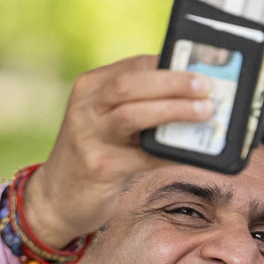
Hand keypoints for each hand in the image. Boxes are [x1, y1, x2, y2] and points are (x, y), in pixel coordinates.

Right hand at [20, 55, 214, 246]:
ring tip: (204, 111)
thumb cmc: (94, 153)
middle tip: (206, 86)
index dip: (170, 65)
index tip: (200, 68)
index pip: (134, 66)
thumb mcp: (105, 120)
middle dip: (172, 83)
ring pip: (133, 115)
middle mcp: (86, 108)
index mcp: (90, 87)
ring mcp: (89, 138)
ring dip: (173, 111)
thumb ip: (138, 105)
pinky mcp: (100, 168)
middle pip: (131, 85)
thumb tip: (193, 97)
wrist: (57, 197)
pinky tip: (193, 152)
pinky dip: (171, 152)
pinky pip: (144, 157)